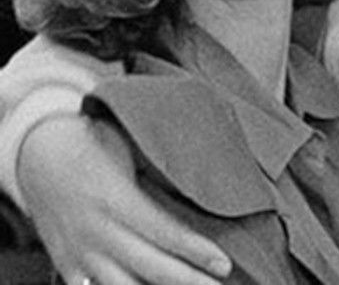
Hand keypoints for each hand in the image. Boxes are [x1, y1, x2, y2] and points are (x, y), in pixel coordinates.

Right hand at [18, 116, 231, 284]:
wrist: (37, 154)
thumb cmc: (89, 144)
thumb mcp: (123, 148)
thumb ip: (152, 170)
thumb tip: (195, 178)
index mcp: (114, 198)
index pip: (163, 232)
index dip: (195, 251)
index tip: (223, 264)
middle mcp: (98, 231)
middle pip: (150, 267)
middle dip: (189, 280)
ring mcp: (80, 253)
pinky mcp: (67, 265)